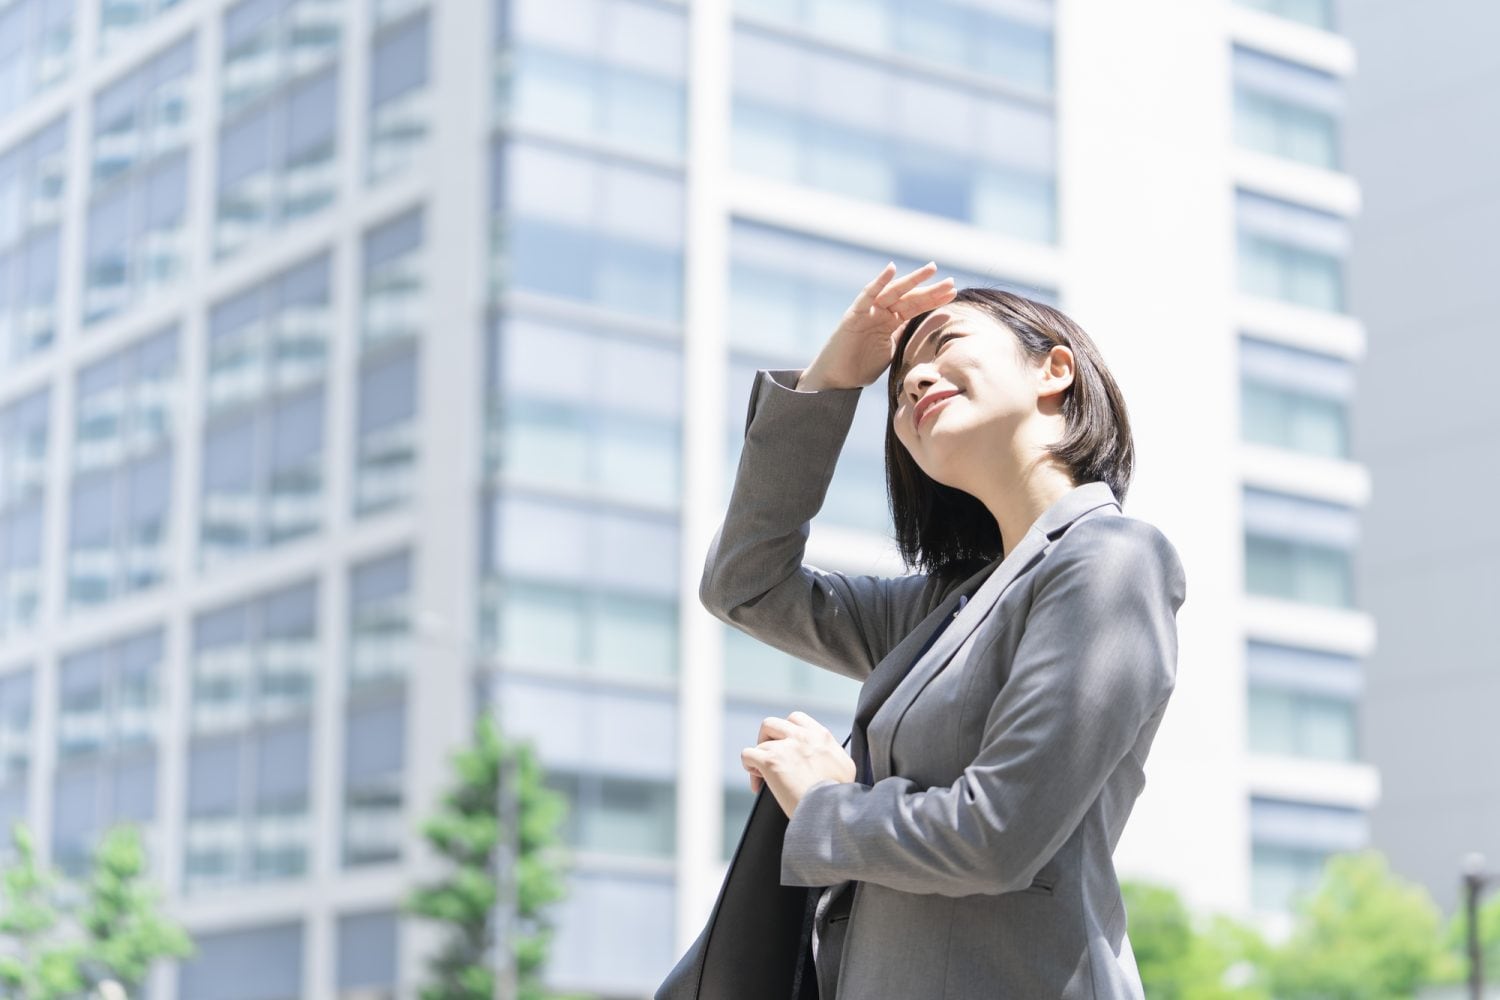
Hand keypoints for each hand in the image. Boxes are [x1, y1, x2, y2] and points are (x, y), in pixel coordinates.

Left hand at [741, 711, 856, 818]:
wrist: (830, 810)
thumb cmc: (840, 795)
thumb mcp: (845, 766)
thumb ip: (832, 753)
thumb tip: (825, 757)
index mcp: (820, 735)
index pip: (796, 719)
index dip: (786, 732)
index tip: (786, 747)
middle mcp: (802, 736)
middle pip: (771, 724)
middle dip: (766, 739)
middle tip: (770, 756)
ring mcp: (785, 748)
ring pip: (760, 743)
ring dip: (759, 758)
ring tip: (763, 775)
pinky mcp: (771, 762)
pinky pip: (748, 755)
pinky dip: (749, 766)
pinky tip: (758, 781)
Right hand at [798, 262, 956, 390]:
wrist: (838, 379)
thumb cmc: (862, 367)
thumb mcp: (893, 350)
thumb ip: (908, 336)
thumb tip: (933, 329)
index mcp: (891, 321)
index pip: (916, 307)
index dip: (934, 300)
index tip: (953, 292)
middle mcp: (881, 312)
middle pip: (909, 297)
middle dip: (930, 289)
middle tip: (950, 281)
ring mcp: (868, 312)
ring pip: (893, 292)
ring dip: (912, 280)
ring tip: (931, 269)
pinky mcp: (854, 315)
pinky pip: (867, 295)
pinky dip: (879, 282)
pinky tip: (891, 269)